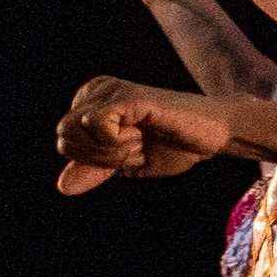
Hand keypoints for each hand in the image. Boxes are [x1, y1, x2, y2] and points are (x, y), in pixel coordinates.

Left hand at [53, 77, 239, 192]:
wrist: (215, 136)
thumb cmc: (176, 147)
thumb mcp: (128, 164)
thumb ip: (94, 171)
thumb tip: (61, 187)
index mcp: (92, 103)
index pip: (65, 142)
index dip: (96, 160)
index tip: (131, 150)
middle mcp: (97, 90)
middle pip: (64, 137)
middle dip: (100, 156)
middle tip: (136, 146)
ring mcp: (111, 89)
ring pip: (75, 131)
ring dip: (111, 150)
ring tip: (141, 137)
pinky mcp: (126, 95)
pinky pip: (96, 125)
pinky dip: (117, 141)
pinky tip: (141, 131)